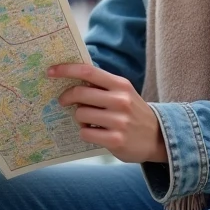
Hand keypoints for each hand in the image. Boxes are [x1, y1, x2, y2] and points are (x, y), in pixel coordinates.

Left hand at [50, 63, 166, 163]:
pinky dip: (86, 133)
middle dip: (66, 97)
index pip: (88, 71)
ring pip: (81, 114)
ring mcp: (119, 121)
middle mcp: (121, 100)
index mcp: (120, 84)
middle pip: (80, 93)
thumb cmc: (132, 112)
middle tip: (63, 100)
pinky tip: (96, 133)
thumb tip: (71, 79)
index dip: (66, 70)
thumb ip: (101, 85)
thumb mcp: (122, 93)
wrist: (158, 137)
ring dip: (80, 118)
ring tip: (90, 121)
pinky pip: (85, 133)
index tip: (50, 71)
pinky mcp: (115, 140)